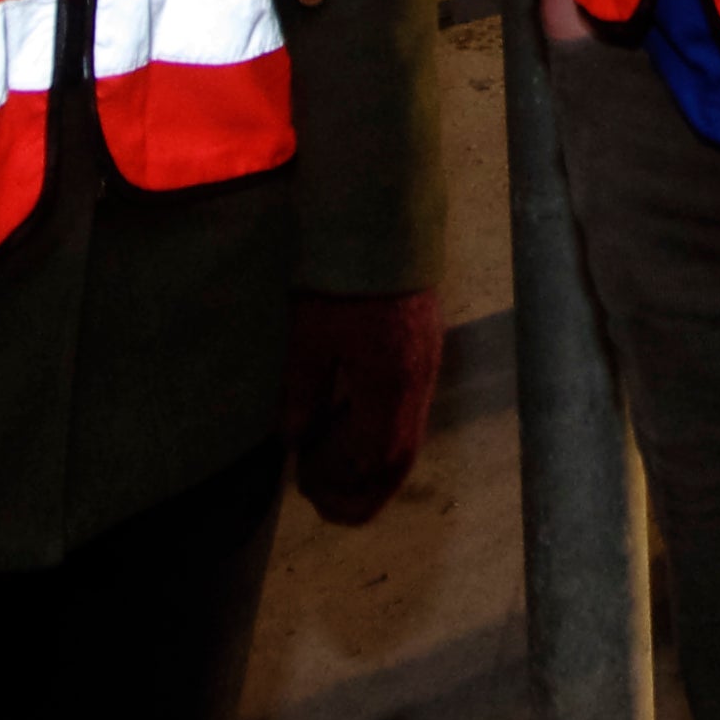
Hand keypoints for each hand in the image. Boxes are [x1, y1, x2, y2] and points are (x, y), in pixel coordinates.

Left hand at [281, 290, 444, 524]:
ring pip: (406, 442)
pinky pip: (407, 415)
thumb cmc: (341, 277)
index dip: (342, 483)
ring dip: (369, 467)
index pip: (375, 460)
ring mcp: (427, 368)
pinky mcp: (424, 353)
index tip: (304, 482)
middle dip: (361, 491)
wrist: (382, 221)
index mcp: (390, 384)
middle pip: (399, 461)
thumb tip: (293, 441)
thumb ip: (302, 392)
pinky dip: (378, 437)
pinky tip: (347, 426)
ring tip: (328, 467)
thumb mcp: (309, 335)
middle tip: (318, 497)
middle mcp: (418, 383)